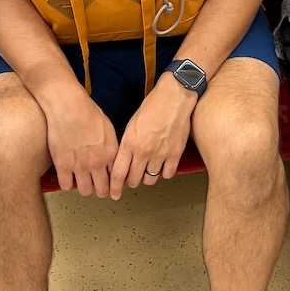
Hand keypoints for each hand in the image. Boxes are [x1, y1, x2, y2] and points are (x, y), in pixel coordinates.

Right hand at [40, 80, 118, 196]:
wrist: (68, 106)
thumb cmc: (87, 111)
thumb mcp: (108, 129)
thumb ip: (110, 147)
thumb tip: (110, 156)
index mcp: (110, 154)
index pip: (116, 178)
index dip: (113, 183)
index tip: (111, 183)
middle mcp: (97, 163)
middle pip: (102, 190)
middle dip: (101, 190)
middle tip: (97, 187)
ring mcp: (79, 166)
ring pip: (85, 191)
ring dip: (85, 189)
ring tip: (82, 182)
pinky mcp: (62, 165)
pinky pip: (66, 185)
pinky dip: (67, 184)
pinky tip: (68, 177)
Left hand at [110, 74, 194, 199]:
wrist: (174, 97)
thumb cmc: (153, 106)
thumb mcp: (132, 124)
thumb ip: (127, 144)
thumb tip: (125, 159)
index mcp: (130, 143)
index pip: (118, 173)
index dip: (115, 187)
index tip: (114, 193)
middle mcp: (143, 151)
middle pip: (134, 180)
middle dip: (131, 182)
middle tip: (133, 178)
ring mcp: (160, 154)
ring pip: (150, 180)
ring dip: (148, 178)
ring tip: (148, 170)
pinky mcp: (175, 154)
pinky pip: (168, 174)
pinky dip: (164, 173)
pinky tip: (163, 166)